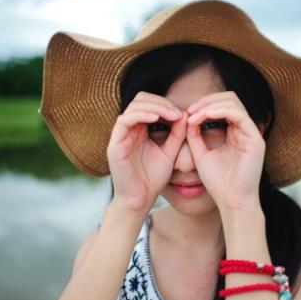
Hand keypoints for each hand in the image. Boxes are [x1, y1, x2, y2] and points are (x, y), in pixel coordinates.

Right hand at [107, 91, 186, 210]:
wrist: (139, 200)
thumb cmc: (152, 178)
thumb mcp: (170, 152)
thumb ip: (177, 134)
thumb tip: (185, 113)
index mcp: (140, 129)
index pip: (150, 104)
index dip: (166, 104)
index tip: (183, 114)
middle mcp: (129, 129)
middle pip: (141, 99)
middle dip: (161, 102)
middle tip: (177, 113)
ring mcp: (120, 135)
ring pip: (133, 106)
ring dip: (154, 107)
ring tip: (171, 115)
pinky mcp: (115, 143)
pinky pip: (125, 120)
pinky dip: (141, 115)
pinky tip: (156, 118)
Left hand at [185, 91, 265, 212]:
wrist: (231, 202)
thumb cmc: (218, 183)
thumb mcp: (201, 154)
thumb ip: (195, 135)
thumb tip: (187, 116)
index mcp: (235, 132)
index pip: (222, 105)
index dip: (203, 104)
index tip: (186, 113)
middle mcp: (245, 129)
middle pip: (229, 98)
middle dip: (206, 100)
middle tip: (189, 110)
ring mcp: (252, 133)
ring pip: (233, 102)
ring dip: (210, 105)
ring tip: (194, 114)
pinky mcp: (255, 138)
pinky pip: (238, 115)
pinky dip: (220, 111)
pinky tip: (204, 117)